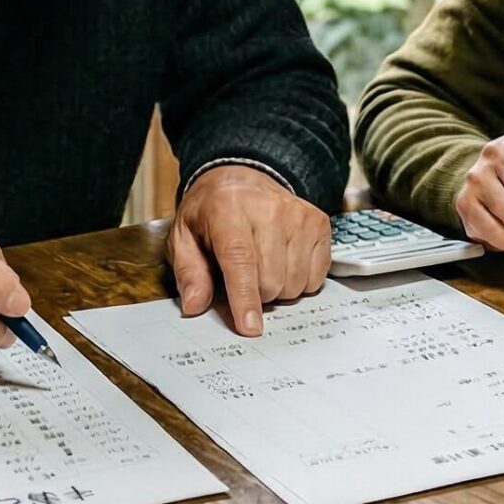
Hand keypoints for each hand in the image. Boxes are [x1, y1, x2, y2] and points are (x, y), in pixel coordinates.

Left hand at [167, 165, 330, 335]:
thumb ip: (189, 273)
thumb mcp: (184, 237)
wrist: (242, 176)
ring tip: (263, 266)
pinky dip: (299, 280)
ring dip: (278, 289)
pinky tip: (284, 261)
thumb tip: (194, 305)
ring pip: (295, 283)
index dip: (245, 297)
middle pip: (270, 280)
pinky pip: (316, 277)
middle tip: (243, 278)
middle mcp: (268, 208)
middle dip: (256, 294)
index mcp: (227, 210)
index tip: (250, 327)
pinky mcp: (319, 222)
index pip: (241, 260)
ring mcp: (298, 215)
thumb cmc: (211, 212)